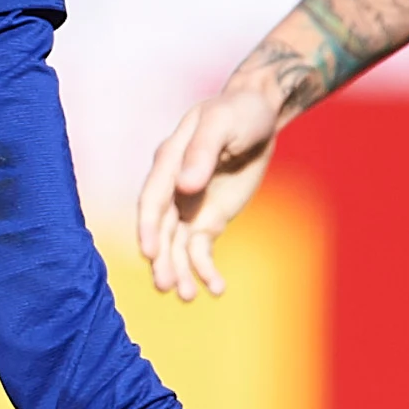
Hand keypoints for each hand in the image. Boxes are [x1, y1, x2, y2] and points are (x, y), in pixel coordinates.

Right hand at [134, 72, 292, 301]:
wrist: (260, 115)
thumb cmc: (238, 112)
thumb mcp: (222, 124)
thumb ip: (202, 152)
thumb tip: (186, 186)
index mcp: (168, 161)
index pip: (152, 199)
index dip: (149, 227)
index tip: (150, 253)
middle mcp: (173, 187)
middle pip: (162, 229)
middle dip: (162, 259)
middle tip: (167, 286)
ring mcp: (189, 206)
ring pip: (177, 245)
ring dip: (180, 270)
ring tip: (186, 296)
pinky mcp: (208, 219)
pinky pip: (201, 249)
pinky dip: (205, 269)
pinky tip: (216, 288)